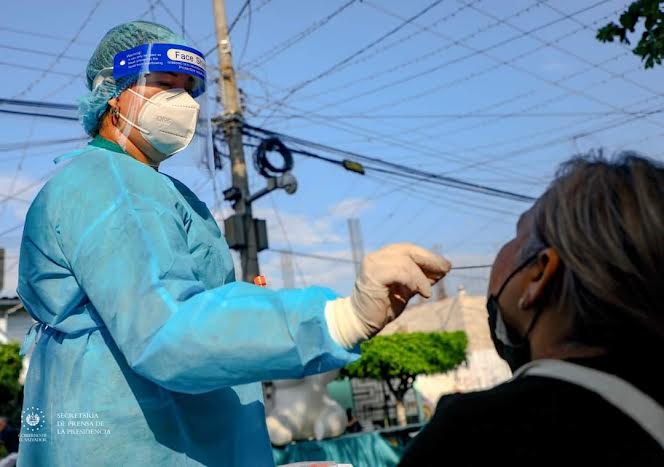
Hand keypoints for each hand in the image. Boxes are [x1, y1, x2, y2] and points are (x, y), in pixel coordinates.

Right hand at [325, 243, 450, 348]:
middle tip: (446, 270)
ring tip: (427, 292)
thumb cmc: (383, 306)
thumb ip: (420, 278)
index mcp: (383, 257)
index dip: (428, 256)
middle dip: (430, 260)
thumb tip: (442, 269)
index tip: (446, 266)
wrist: (361, 322)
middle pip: (409, 250)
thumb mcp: (407, 289)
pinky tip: (422, 293)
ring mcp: (373, 264)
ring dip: (422, 277)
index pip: (409, 249)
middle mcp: (377, 257)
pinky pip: (400, 272)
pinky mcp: (372, 276)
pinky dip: (415, 281)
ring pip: (405, 261)